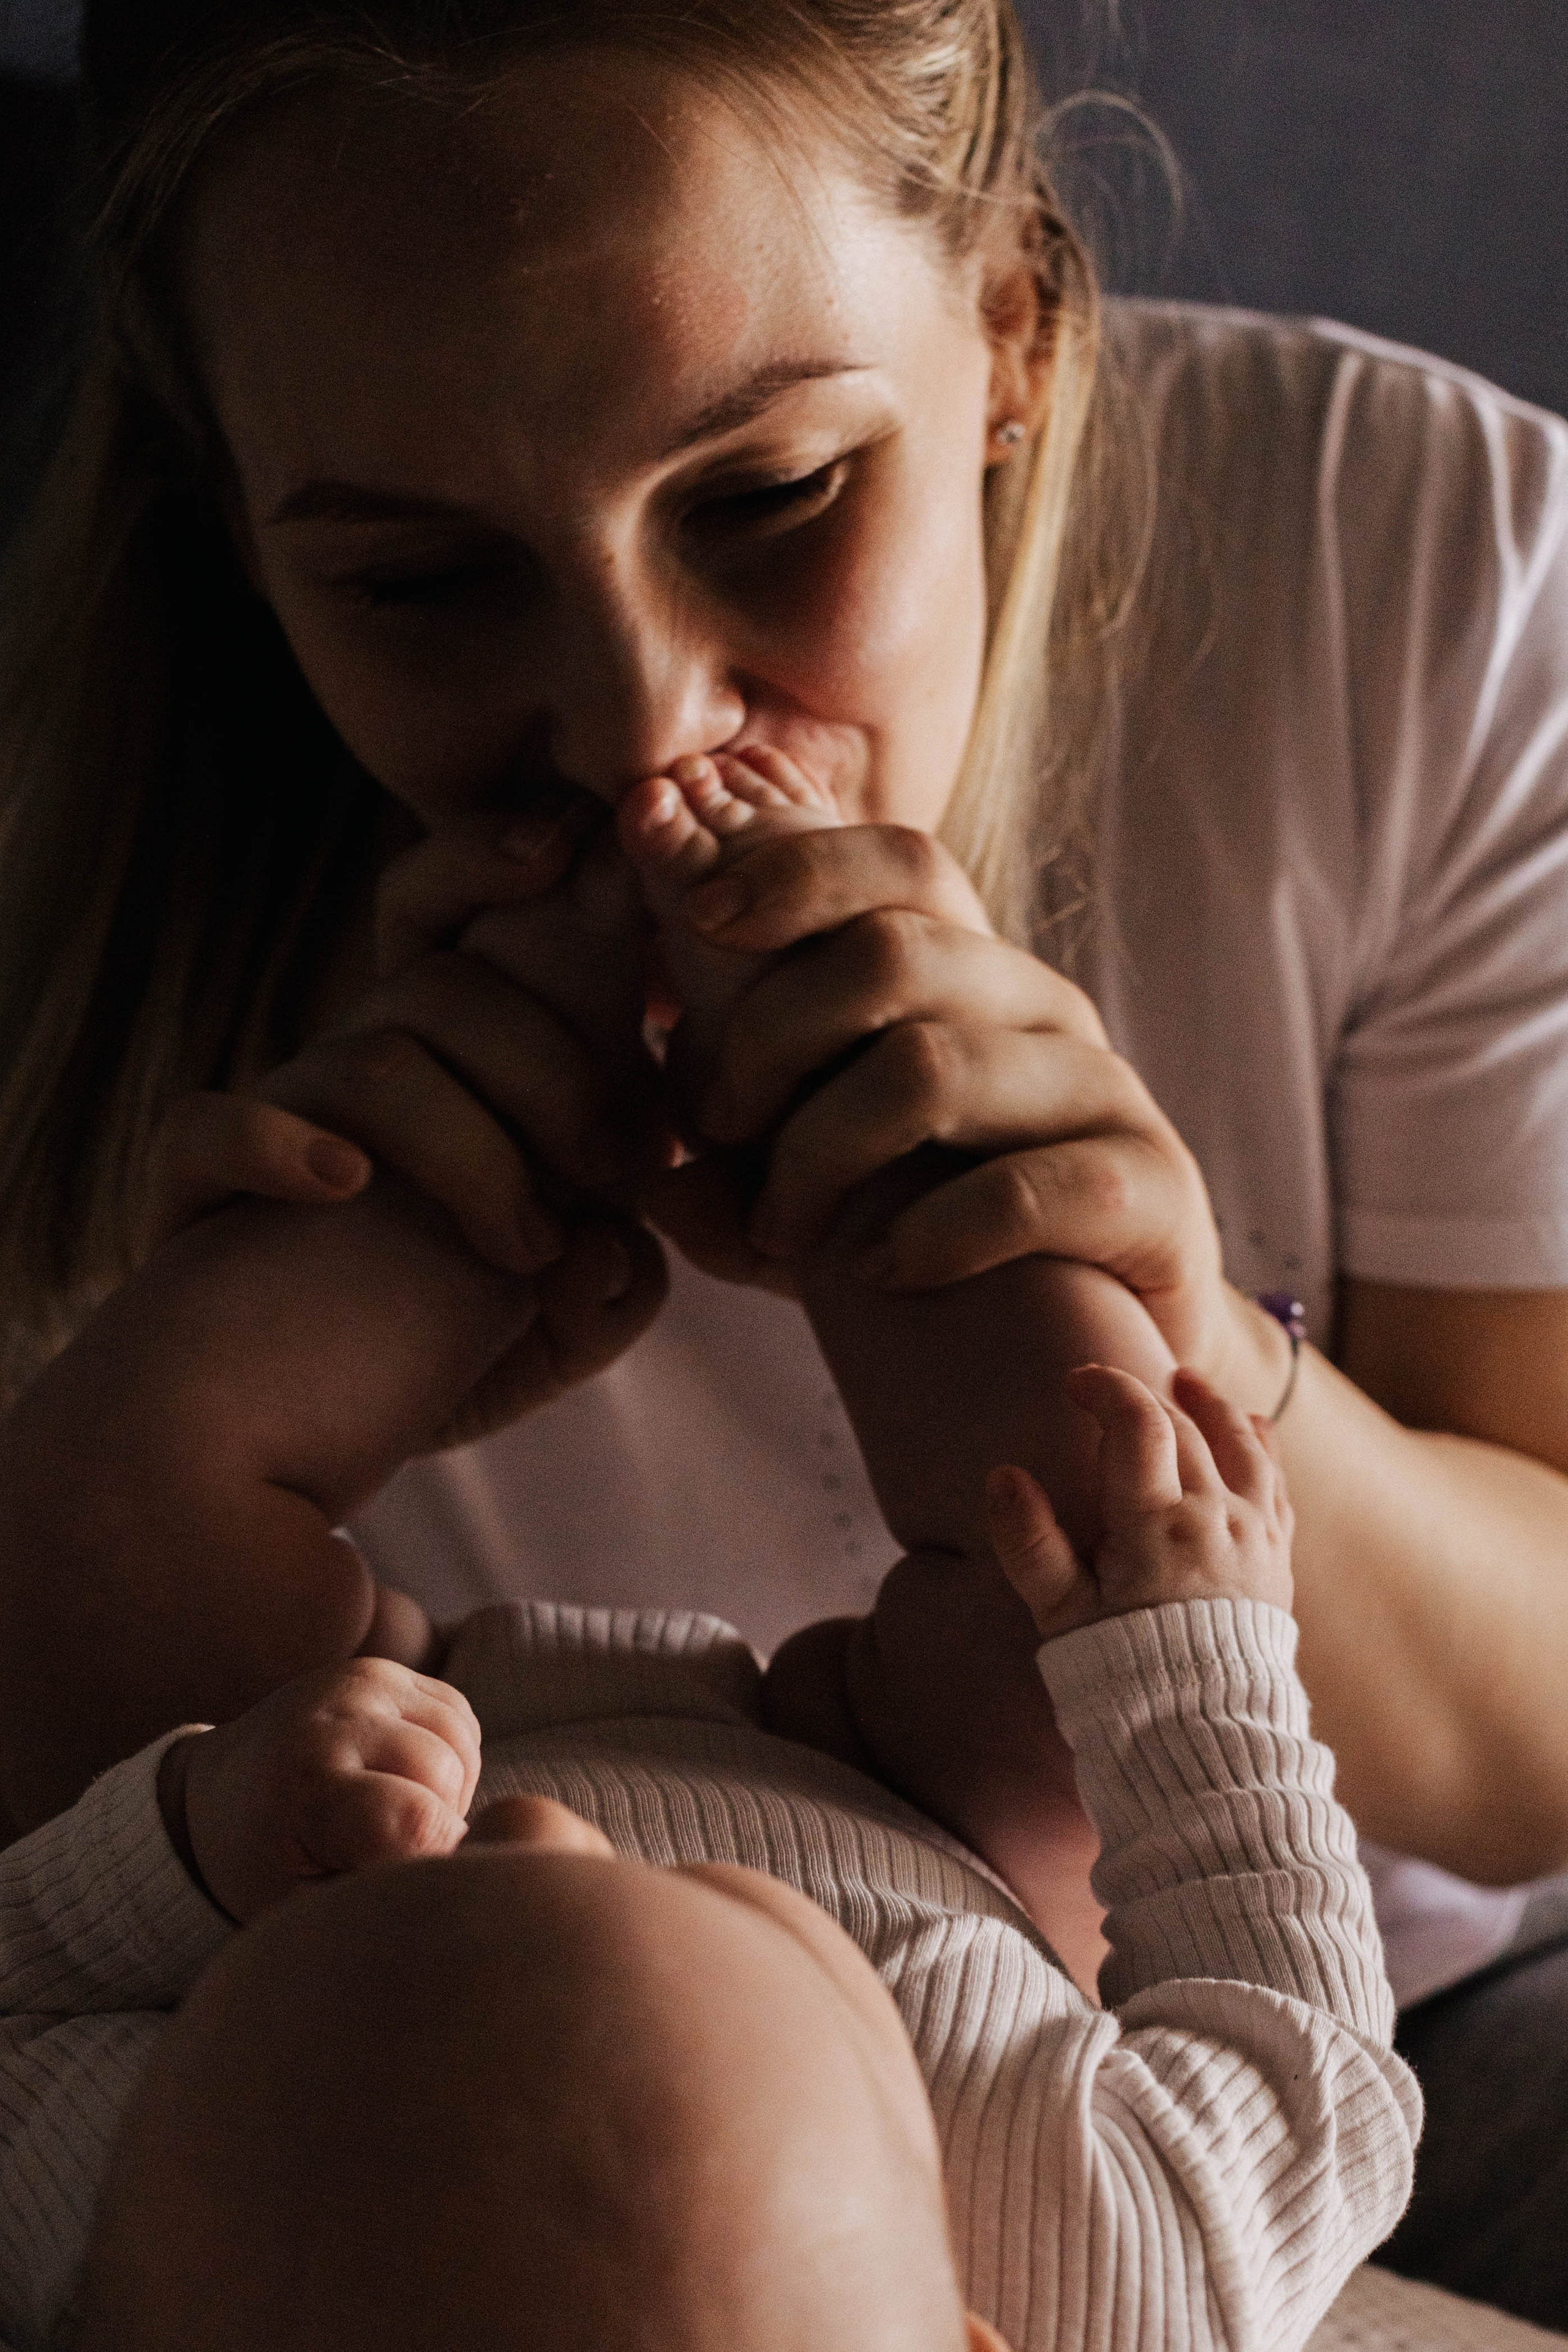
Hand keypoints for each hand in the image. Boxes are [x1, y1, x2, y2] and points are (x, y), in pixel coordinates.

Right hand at [141, 807, 669, 1442]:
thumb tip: (610, 1250)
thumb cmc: (442, 1356)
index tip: (573, 847)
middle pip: (447, 989)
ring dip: (472, 1151)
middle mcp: (362, 1069)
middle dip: (556, 1068)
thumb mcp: (561, 1326)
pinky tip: (346, 1185)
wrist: (301, 1445)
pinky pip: (211, 1129)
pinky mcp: (200, 1191)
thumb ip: (615, 1284)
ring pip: (374, 1059)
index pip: (463, 919)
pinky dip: (281, 1145)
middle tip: (621, 1170)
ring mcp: (282, 1121)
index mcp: (452, 1066)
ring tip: (526, 1249)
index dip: (501, 859)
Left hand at [161, 1658, 481, 1923]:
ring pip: (460, 1742)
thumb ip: (381, 1893)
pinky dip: (449, 1753)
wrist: (219, 1793)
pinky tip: (407, 1777)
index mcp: (305, 1783)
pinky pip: (457, 1714)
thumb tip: (454, 1876)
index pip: (418, 1821)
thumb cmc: (265, 1866)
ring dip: (449, 1787)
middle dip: (439, 1822)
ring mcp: (358, 1682)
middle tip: (392, 1847)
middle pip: (446, 1774)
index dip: (435, 1859)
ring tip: (398, 1812)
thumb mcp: (306, 1907)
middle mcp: (332, 1716)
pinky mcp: (379, 1669)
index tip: (408, 1879)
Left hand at [639, 821, 1231, 1373]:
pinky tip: (884, 1274)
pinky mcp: (1149, 1190)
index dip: (792, 869)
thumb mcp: (813, 1198)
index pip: (898, 860)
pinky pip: (1030, 1188)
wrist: (1097, 1344)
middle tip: (716, 1129)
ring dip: (819, 1154)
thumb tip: (656, 1181)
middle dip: (767, 1037)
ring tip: (783, 1231)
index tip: (692, 922)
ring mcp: (1103, 1092)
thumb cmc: (933, 1246)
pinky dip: (932, 1234)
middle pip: (891, 953)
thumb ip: (731, 1179)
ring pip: (932, 1068)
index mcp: (969, 973)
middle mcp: (1042, 1008)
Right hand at [989, 1365, 1293, 1643]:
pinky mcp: (1276, 1555)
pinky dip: (1259, 1446)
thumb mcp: (1062, 1613)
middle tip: (1106, 1392)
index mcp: (1158, 1525)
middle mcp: (1215, 1516)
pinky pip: (1275, 1483)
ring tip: (1185, 1383)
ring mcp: (1254, 1533)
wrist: (1204, 1731)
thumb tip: (1003, 1476)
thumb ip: (1030, 1543)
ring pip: (1241, 1443)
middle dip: (1142, 1397)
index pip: (1138, 1423)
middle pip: (1185, 1426)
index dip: (1106, 1387)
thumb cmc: (1124, 1670)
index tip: (1075, 1382)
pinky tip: (1248, 1429)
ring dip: (1211, 1406)